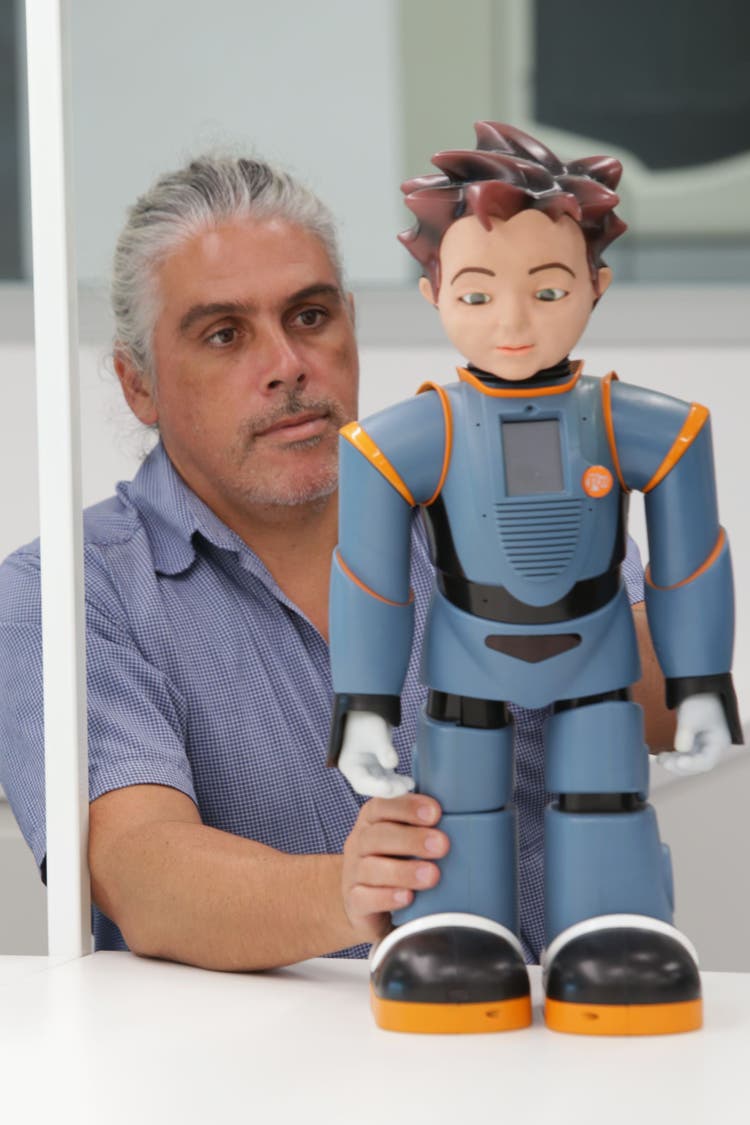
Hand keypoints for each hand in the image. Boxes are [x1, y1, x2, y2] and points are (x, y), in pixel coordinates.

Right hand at [338, 711, 414, 796]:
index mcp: (350, 765)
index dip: (375, 788)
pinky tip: (409, 782)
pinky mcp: (378, 766)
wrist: (367, 710)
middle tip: (404, 787)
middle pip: (372, 786)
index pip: (362, 782)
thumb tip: (392, 764)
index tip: (389, 787)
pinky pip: (388, 778)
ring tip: (410, 784)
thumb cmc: (365, 720)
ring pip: (382, 783)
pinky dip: (397, 781)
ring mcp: (368, 769)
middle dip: (389, 789)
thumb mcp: (375, 733)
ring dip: (395, 786)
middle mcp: (358, 770)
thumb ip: (384, 749)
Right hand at [342, 794, 447, 943]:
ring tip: (432, 875)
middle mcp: (359, 843)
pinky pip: (364, 898)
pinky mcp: (354, 902)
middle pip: (378, 836)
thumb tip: (466, 821)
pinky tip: (407, 898)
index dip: (408, 807)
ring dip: (404, 871)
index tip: (435, 813)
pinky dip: (386, 897)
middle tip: (442, 845)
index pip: (382, 806)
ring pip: (371, 868)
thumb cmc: (397, 863)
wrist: (369, 904)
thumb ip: (426, 826)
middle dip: (412, 839)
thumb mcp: (407, 840)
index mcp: (372, 821)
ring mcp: (353, 873)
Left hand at [657, 692, 729, 775]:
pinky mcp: (692, 744)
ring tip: (660, 760)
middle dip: (680, 766)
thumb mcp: (691, 715)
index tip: (679, 761)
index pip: (707, 762)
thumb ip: (685, 733)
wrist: (697, 688)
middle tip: (665, 763)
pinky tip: (660, 757)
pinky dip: (673, 758)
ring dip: (674, 763)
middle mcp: (712, 748)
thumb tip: (680, 750)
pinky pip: (683, 756)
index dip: (693, 765)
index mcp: (718, 742)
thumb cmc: (699, 699)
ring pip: (688, 762)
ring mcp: (702, 746)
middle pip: (697, 765)